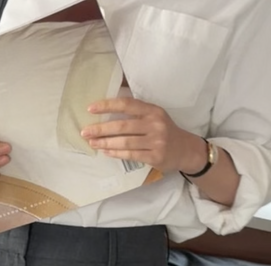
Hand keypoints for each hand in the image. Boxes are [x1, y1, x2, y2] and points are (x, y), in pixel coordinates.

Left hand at [81, 97, 207, 173]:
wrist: (185, 150)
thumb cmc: (165, 132)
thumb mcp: (155, 117)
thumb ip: (137, 114)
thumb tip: (108, 112)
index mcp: (153, 110)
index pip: (127, 105)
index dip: (108, 106)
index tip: (91, 109)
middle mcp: (155, 124)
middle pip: (122, 125)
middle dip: (101, 129)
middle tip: (85, 132)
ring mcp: (155, 141)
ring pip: (124, 141)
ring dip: (105, 143)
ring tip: (92, 143)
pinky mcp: (154, 156)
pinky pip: (130, 154)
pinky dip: (116, 153)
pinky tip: (105, 152)